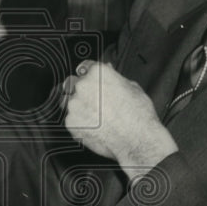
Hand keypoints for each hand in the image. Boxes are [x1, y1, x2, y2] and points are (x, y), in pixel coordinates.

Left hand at [62, 60, 177, 178]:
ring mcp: (74, 105)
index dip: (88, 75)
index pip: (84, 67)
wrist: (137, 139)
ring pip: (68, 102)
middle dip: (81, 90)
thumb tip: (109, 75)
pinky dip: (79, 123)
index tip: (90, 80)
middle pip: (73, 83)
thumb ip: (114, 78)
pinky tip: (93, 127)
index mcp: (97, 73)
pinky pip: (71, 120)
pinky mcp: (71, 123)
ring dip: (77, 106)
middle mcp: (83, 86)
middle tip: (93, 101)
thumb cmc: (138, 115)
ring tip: (94, 116)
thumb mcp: (132, 87)